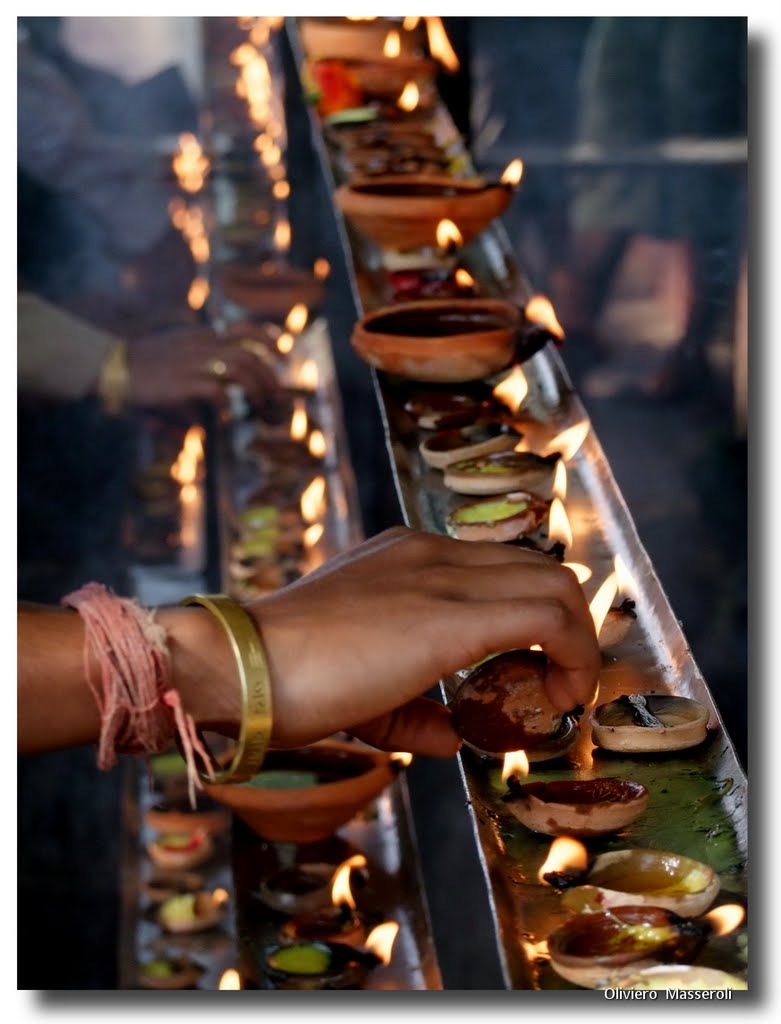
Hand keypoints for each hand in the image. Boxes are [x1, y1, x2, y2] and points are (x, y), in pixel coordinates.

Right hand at [124, 325, 280, 410]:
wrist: (110, 366)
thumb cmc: (143, 364)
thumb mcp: (176, 351)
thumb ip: (200, 359)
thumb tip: (221, 383)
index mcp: (202, 337)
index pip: (245, 331)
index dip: (269, 341)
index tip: (283, 354)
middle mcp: (201, 346)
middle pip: (249, 355)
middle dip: (270, 377)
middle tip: (275, 396)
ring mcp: (192, 364)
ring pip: (240, 369)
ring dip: (257, 390)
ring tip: (260, 407)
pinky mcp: (181, 383)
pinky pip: (216, 392)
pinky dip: (227, 405)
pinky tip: (226, 416)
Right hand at [244, 527, 600, 756]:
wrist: (241, 667)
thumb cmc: (287, 678)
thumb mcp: (361, 692)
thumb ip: (411, 712)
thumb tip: (454, 738)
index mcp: (408, 556)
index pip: (501, 568)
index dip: (537, 616)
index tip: (538, 669)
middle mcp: (432, 553)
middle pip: (541, 570)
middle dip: (568, 627)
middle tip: (559, 684)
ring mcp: (443, 577)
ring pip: (555, 586)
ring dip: (576, 643)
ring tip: (561, 696)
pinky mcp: (451, 616)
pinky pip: (546, 619)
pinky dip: (573, 658)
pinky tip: (560, 700)